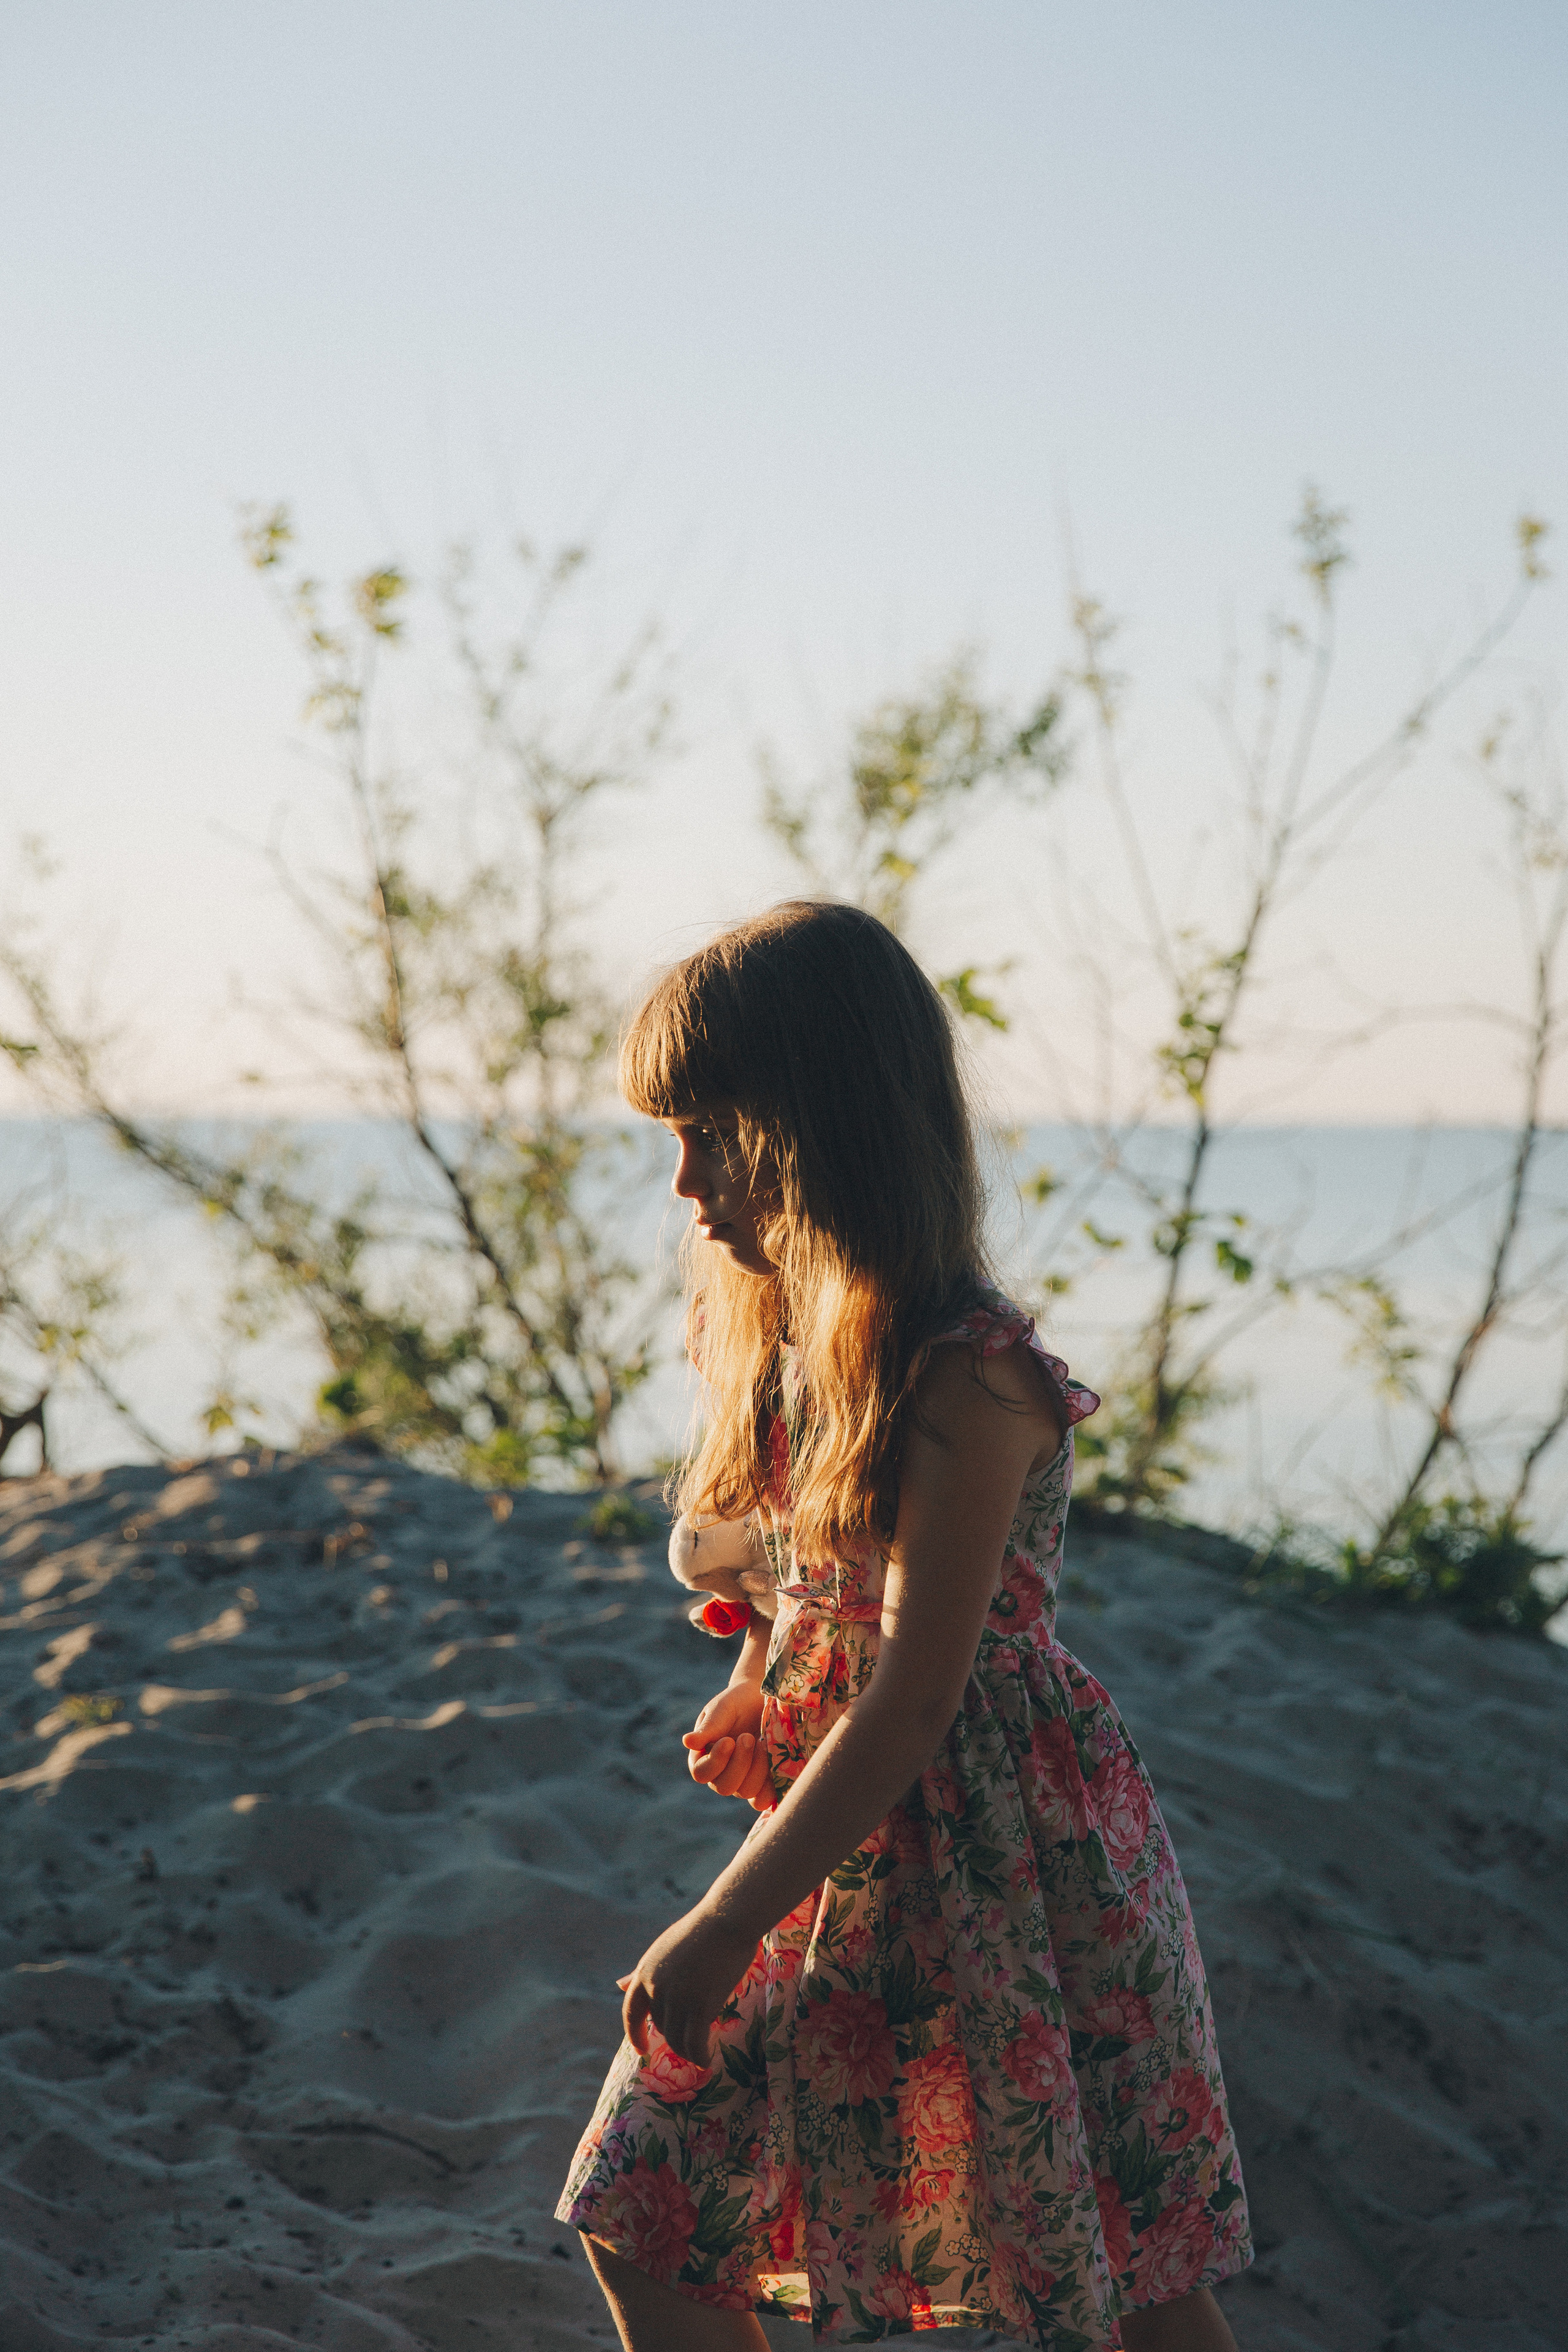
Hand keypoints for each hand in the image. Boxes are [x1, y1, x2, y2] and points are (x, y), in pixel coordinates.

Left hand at [617, 1906, 757, 2065]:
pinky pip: (694, 2043)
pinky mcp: (700, 2006)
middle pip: (661, 2026)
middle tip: (694, 2038)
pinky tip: (707, 2059)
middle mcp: (656, 1987)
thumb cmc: (701, 1930)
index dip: (634, 2033)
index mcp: (645, 1971)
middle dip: (675, 2036)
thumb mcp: (664, 1950)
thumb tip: (618, 1985)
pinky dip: (699, 2056)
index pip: (631, 2012)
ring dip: (689, 2051)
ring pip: (677, 2039)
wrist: (727, 1920)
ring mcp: (677, 1998)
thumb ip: (643, 1973)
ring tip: (701, 2055)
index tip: (641, 2049)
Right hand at [683, 1683, 773, 1810]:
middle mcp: (720, 1774)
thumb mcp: (722, 1710)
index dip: (716, 1761)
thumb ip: (708, 1727)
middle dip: (740, 1763)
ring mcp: (742, 1781)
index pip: (701, 1773)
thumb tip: (686, 1742)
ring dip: (757, 1769)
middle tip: (748, 1737)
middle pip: (725, 1787)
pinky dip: (771, 1787)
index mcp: (703, 1758)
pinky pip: (764, 1798)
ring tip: (764, 1743)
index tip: (729, 1740)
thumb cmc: (737, 1702)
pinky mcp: (763, 1782)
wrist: (762, 1699)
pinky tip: (777, 1764)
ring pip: (746, 1791)